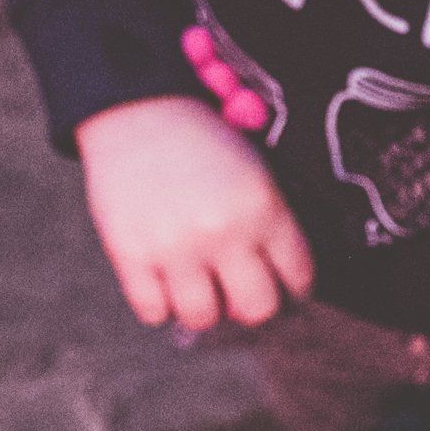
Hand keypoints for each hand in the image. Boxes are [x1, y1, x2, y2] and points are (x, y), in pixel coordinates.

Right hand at [75, 97, 314, 331]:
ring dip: (204, 307)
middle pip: (256, 310)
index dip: (294, 289)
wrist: (141, 112)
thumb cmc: (204, 143)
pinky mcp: (131, 254)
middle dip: (252, 306)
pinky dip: (161, 302)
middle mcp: (223, 231)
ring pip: (202, 318)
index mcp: (263, 208)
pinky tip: (165, 278)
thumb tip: (280, 285)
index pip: (298, 278)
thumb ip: (272, 226)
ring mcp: (175, 246)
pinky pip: (153, 311)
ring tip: (200, 283)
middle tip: (240, 292)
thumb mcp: (258, 173)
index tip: (284, 288)